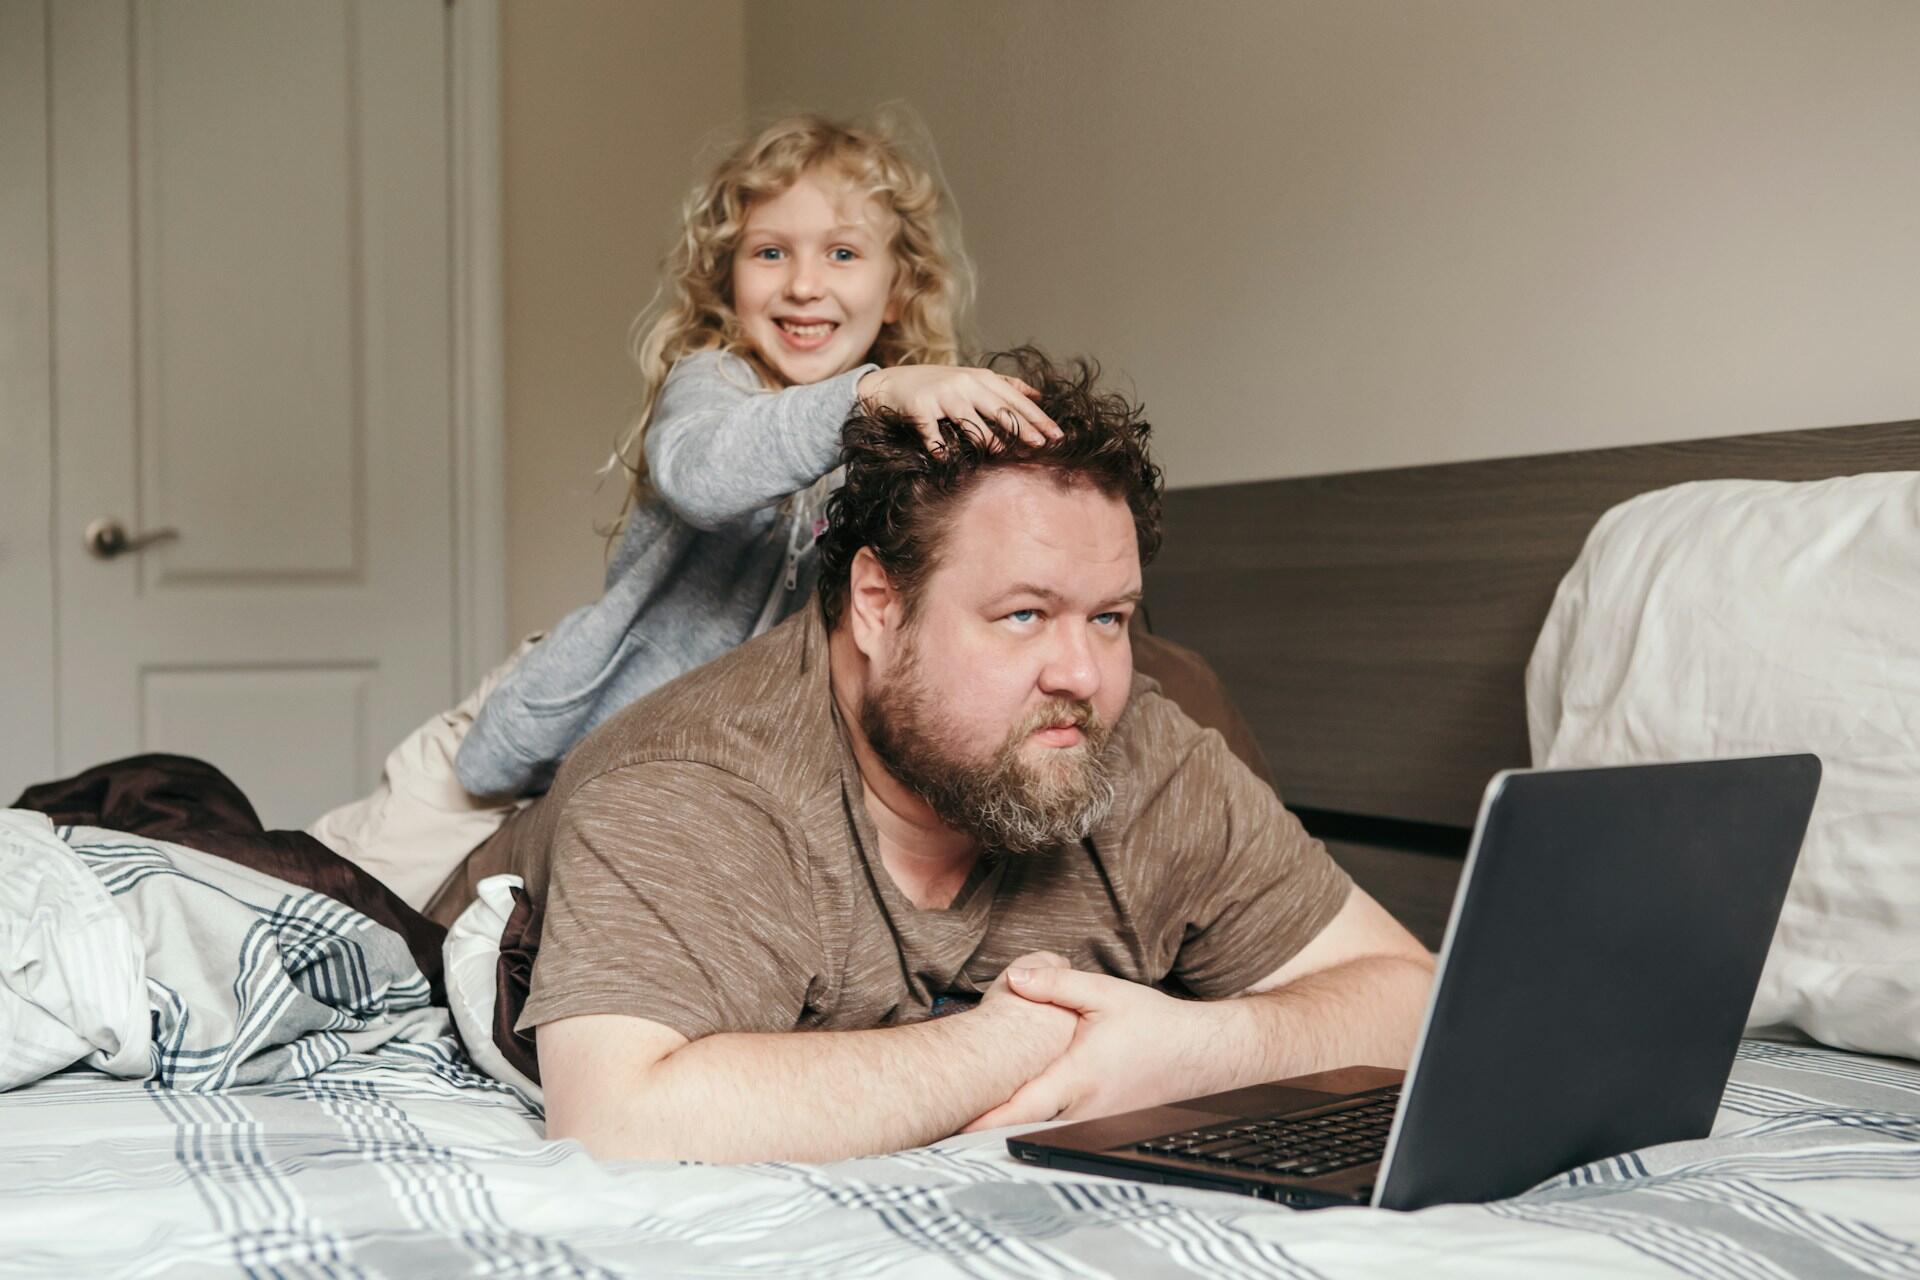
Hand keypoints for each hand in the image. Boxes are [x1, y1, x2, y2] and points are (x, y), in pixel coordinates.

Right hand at [857, 365, 1060, 451]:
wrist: (891, 383)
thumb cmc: (937, 384)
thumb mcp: (972, 378)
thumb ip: (1005, 385)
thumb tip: (1039, 396)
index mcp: (981, 378)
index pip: (1016, 400)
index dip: (1037, 417)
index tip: (1057, 435)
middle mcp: (964, 384)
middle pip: (999, 409)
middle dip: (1022, 428)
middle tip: (1041, 445)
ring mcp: (941, 395)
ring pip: (969, 421)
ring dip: (986, 439)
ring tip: (1001, 453)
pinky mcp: (919, 408)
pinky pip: (932, 433)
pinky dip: (939, 447)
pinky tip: (946, 458)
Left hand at [962, 966, 1213, 1131]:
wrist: (1198, 1055)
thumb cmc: (1153, 1025)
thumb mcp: (1106, 994)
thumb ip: (1057, 984)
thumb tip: (1014, 979)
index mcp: (1077, 1078)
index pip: (1020, 1108)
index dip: (982, 1119)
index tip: (951, 1119)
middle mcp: (1081, 1111)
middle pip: (1021, 1124)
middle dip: (984, 1119)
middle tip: (945, 1105)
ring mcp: (1090, 1124)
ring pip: (1038, 1128)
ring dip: (1008, 1118)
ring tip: (969, 1104)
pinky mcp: (1097, 1126)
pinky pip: (1056, 1126)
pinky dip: (1033, 1118)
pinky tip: (1014, 1102)